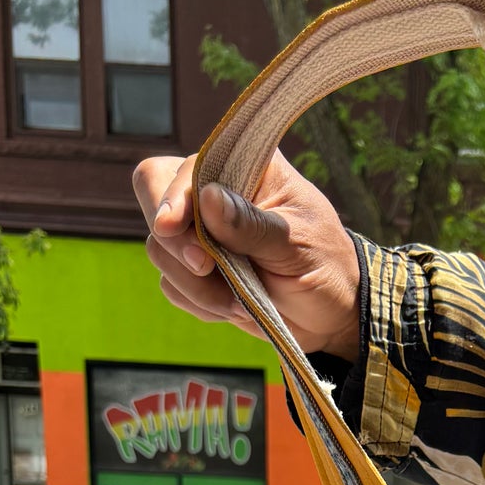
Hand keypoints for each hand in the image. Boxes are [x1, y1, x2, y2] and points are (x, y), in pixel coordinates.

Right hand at [132, 151, 361, 361]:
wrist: (331, 316)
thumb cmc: (326, 268)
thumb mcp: (296, 246)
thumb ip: (251, 225)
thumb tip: (207, 199)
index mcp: (245, 168)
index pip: (184, 169)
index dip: (171, 197)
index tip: (172, 228)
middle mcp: (215, 192)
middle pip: (153, 198)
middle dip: (176, 244)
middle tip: (206, 269)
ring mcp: (201, 232)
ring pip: (160, 250)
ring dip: (197, 285)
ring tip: (242, 301)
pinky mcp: (196, 270)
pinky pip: (172, 285)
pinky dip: (201, 303)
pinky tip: (236, 307)